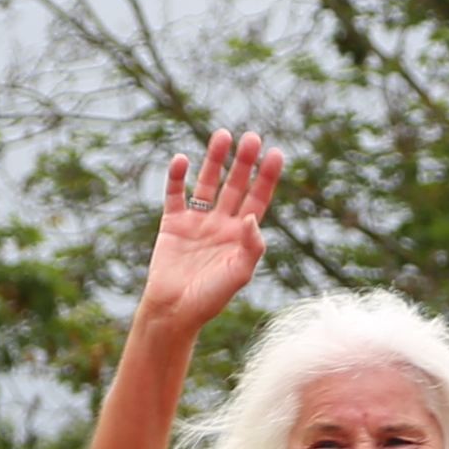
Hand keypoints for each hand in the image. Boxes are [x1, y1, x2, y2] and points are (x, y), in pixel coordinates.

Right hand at [133, 131, 280, 337]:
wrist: (174, 312)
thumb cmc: (210, 299)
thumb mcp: (239, 274)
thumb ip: (251, 246)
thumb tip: (252, 216)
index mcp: (241, 235)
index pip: (258, 199)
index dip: (267, 177)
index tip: (276, 153)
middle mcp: (221, 223)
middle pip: (235, 185)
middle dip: (243, 162)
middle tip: (251, 137)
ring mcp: (196, 221)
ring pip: (207, 183)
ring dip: (214, 160)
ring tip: (222, 135)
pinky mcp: (172, 223)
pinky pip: (175, 194)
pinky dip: (177, 177)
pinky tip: (182, 160)